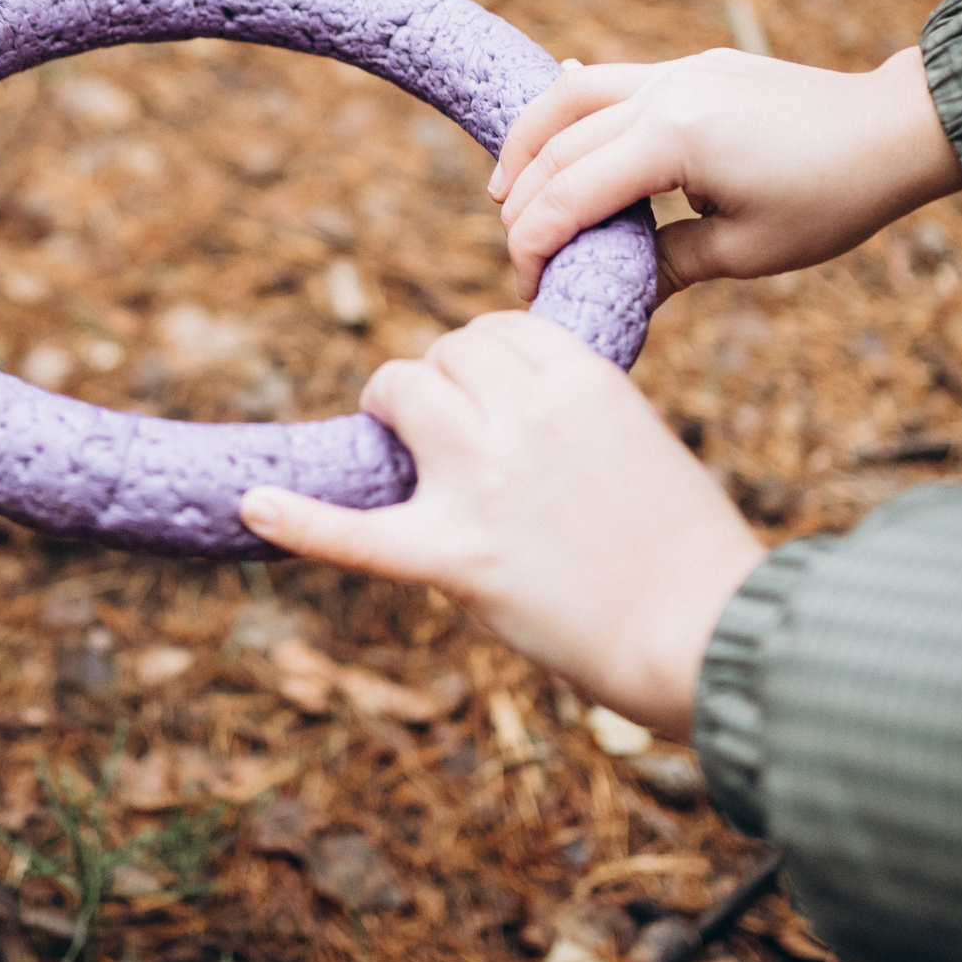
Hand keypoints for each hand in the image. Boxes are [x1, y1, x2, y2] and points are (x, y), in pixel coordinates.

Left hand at [239, 313, 765, 736]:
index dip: (481, 361)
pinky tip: (254, 505)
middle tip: (448, 435)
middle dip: (438, 388)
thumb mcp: (638, 441)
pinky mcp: (457, 557)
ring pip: (400, 395)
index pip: (497, 330)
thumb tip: (501, 408)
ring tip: (396, 447)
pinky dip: (301, 522)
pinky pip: (358, 533)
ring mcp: (484, 482)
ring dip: (391, 413)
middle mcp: (525, 412)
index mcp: (581, 377)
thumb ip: (571, 412)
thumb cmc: (685, 550)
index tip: (486, 394)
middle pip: (443, 357)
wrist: (707, 632)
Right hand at [490, 46, 961, 299]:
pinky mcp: (693, 69)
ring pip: (571, 97)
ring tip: (506, 191)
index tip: (528, 287)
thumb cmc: (831, 198)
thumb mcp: (746, 252)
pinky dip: (571, 115)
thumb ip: (667, 267)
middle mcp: (664, 92)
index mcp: (675, 140)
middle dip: (526, 205)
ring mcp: (677, 73)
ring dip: (530, 143)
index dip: (536, 244)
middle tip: (518, 256)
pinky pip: (610, 83)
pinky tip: (557, 142)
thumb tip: (617, 294)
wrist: (894, 130)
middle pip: (558, 146)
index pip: (573, 194)